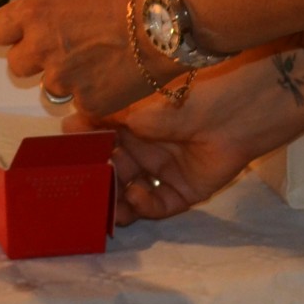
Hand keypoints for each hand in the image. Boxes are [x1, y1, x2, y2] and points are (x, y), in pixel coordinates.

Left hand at [0, 0, 176, 116]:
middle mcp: (44, 48)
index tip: (19, 32)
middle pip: (17, 65)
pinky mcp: (92, 102)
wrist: (175, 15)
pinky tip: (118, 74)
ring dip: (68, 77)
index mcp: (36, 11)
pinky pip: (84, 101)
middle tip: (63, 47)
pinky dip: (97, 91)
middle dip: (36, 56)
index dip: (9, 31)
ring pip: (51, 87)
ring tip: (98, 60)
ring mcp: (67, 80)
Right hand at [66, 77, 264, 226]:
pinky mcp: (185, 190)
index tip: (66, 166)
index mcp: (131, 125)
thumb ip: (103, 119)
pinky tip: (136, 194)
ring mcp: (165, 171)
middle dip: (98, 185)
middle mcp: (145, 149)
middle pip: (112, 175)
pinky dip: (144, 206)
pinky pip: (159, 205)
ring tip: (106, 206)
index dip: (83, 158)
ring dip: (117, 202)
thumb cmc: (186, 98)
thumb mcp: (137, 106)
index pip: (98, 147)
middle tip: (84, 192)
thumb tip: (67, 125)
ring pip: (132, 195)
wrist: (238, 110)